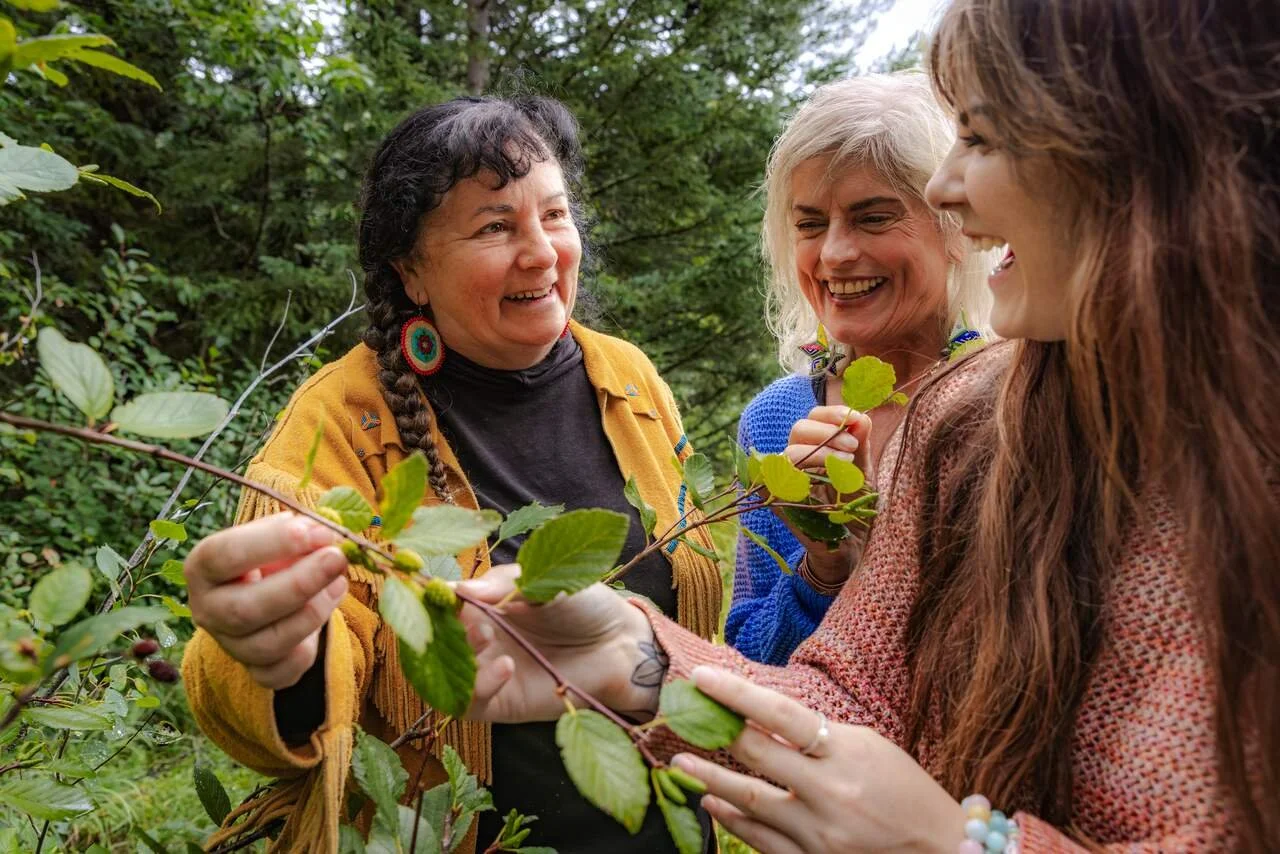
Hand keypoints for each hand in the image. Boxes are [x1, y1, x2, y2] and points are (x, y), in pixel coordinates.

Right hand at [185, 512, 347, 689]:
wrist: (268, 594)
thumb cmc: (271, 557)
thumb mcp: (277, 536)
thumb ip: (297, 532)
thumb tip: (324, 535)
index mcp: (203, 568)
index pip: (224, 555)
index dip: (272, 542)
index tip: (315, 531)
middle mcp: (207, 610)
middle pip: (245, 609)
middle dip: (298, 584)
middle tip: (336, 558)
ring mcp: (230, 645)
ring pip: (267, 644)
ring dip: (312, 613)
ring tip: (338, 582)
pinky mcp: (255, 671)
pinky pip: (281, 672)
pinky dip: (308, 649)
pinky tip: (326, 617)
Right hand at [457, 566, 661, 722]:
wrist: (621, 645)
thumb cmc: (584, 605)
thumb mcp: (545, 580)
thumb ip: (504, 584)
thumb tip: (461, 589)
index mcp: (484, 604)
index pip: (443, 601)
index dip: (437, 597)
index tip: (445, 592)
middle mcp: (479, 637)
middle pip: (435, 638)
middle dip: (444, 627)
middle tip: (473, 617)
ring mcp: (486, 670)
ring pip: (445, 673)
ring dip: (458, 655)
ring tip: (488, 637)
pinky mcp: (501, 703)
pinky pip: (471, 702)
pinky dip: (480, 685)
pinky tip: (505, 666)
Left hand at [670, 668, 963, 853]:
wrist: (943, 853)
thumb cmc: (906, 792)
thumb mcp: (870, 748)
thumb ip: (818, 736)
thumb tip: (762, 720)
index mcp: (847, 754)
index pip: (779, 715)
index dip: (735, 694)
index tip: (701, 678)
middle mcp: (830, 794)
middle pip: (755, 755)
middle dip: (712, 733)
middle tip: (680, 716)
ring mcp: (820, 836)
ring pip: (749, 802)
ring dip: (711, 781)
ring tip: (681, 765)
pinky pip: (762, 841)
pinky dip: (733, 821)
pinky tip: (714, 805)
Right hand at [781, 405, 872, 585]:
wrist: (853, 547)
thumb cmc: (858, 508)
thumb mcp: (863, 473)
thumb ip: (861, 445)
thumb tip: (860, 417)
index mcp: (817, 446)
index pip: (814, 417)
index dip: (831, 413)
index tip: (854, 420)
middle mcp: (799, 460)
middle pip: (798, 429)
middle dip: (827, 433)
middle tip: (851, 448)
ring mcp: (786, 481)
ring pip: (789, 453)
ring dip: (819, 453)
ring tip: (846, 464)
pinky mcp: (778, 503)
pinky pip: (771, 483)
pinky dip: (791, 478)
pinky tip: (818, 483)